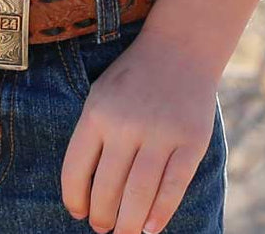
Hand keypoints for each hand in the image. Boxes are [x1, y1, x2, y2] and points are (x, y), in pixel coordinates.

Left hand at [60, 27, 219, 233]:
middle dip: (102, 217)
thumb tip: (84, 188)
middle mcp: (126, 124)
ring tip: (124, 232)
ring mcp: (160, 133)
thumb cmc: (134, 77)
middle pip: (107, 189)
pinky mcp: (191, 141)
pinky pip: (173, 187)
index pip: (76, 169)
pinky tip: (151, 228)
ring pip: (139, 194)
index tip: (78, 212)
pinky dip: (161, 213)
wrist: (180, 48)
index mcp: (97, 112)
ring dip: (129, 224)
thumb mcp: (101, 94)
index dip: (74, 198)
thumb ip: (92, 135)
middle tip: (103, 228)